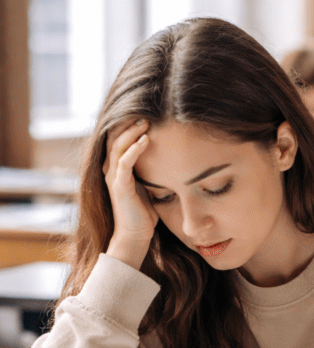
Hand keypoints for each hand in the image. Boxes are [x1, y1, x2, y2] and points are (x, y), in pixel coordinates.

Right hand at [102, 119, 157, 267]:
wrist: (136, 235)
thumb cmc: (144, 212)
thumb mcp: (149, 185)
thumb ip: (151, 171)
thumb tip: (170, 158)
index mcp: (117, 168)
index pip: (118, 139)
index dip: (128, 125)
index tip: (147, 114)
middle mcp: (111, 169)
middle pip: (115, 137)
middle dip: (129, 123)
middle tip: (146, 112)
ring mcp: (113, 177)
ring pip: (118, 146)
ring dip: (132, 132)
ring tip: (146, 121)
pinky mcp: (120, 186)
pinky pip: (124, 162)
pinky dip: (134, 149)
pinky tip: (146, 140)